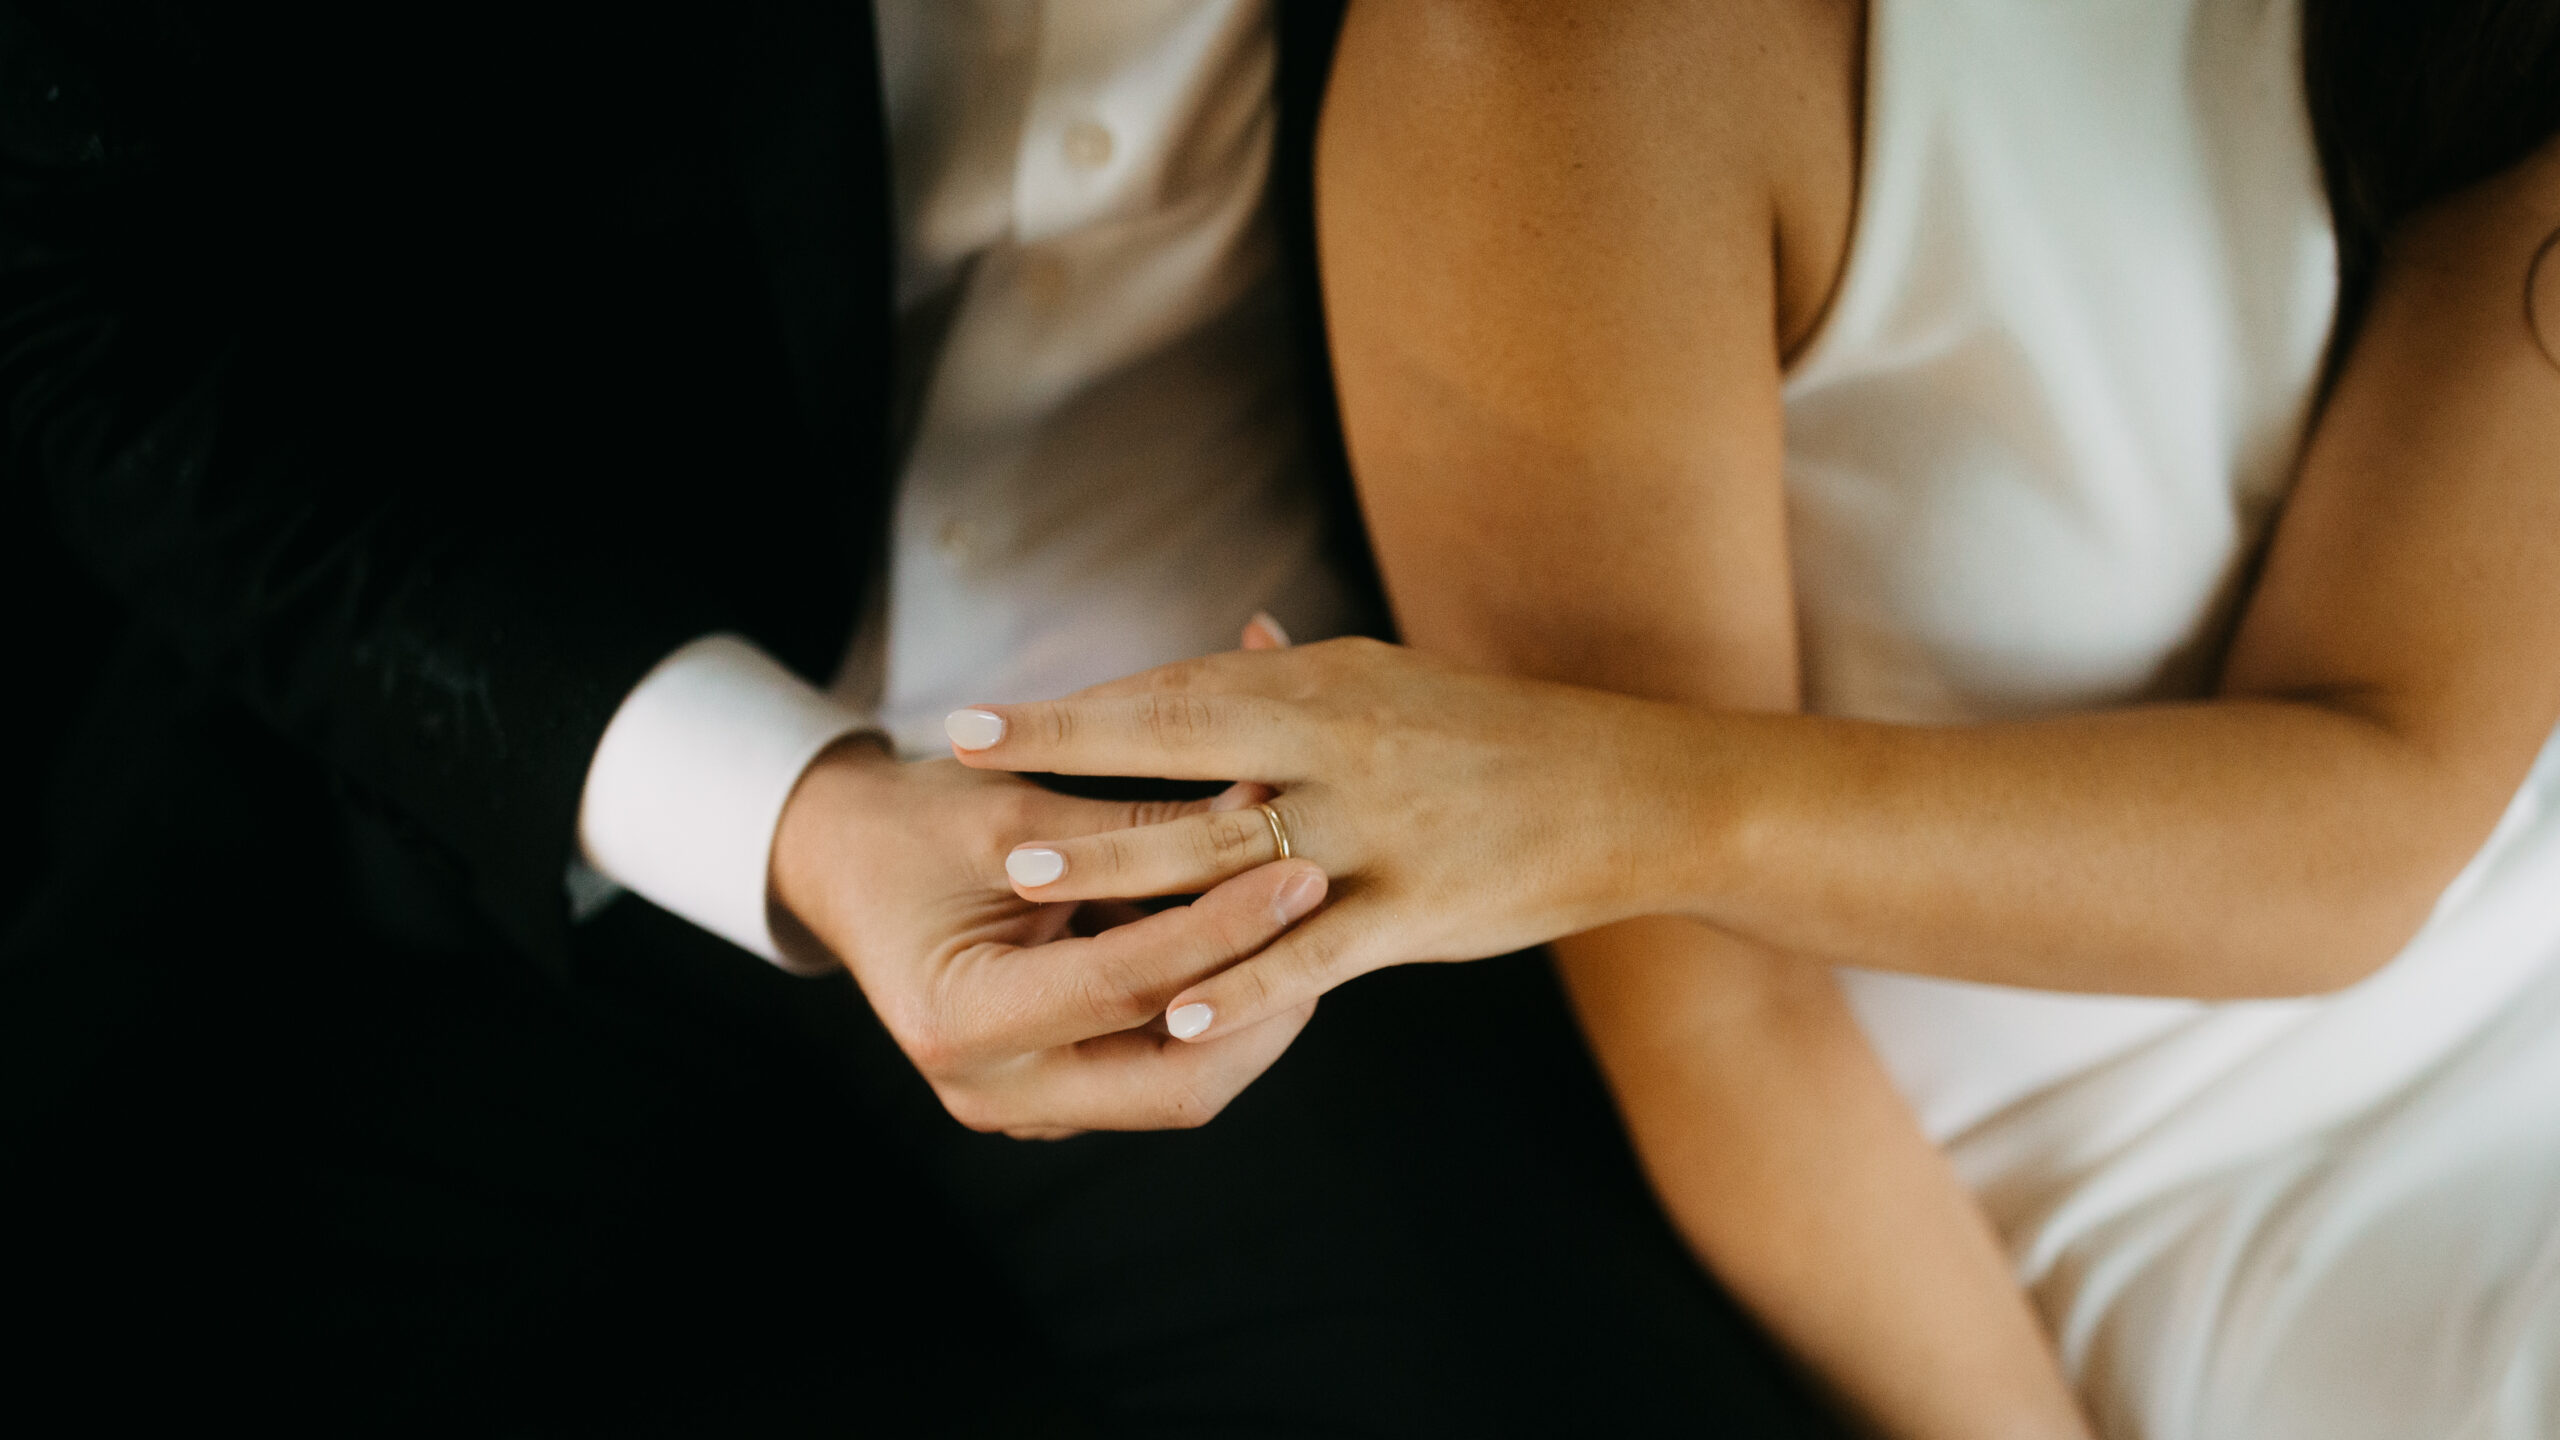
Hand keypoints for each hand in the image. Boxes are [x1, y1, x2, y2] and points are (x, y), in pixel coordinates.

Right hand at [771, 736, 1326, 1136]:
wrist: (847, 864)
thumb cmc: (918, 823)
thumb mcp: (1021, 807)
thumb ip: (1141, 824)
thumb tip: (1270, 808)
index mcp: (964, 1021)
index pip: (1127, 987)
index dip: (1224, 930)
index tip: (1302, 870)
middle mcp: (995, 1090)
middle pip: (1178, 1082)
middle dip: (1262, 1000)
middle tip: (1324, 917)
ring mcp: (1029, 1106)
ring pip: (1184, 1086)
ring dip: (1251, 1007)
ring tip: (1305, 926)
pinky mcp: (1060, 1093)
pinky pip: (1163, 1068)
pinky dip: (1214, 1008)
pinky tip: (1258, 942)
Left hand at [942, 636, 1701, 1044]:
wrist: (1634, 790)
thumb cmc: (1500, 736)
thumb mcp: (1394, 686)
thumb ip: (1304, 677)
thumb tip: (1239, 636)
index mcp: (1327, 686)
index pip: (1176, 691)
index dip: (1074, 708)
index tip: (979, 719)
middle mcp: (1342, 745)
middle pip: (1184, 746)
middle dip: (1072, 761)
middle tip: (972, 780)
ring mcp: (1379, 832)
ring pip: (1232, 849)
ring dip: (1128, 864)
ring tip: (1034, 879)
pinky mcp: (1418, 913)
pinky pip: (1316, 953)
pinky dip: (1244, 981)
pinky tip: (1175, 1010)